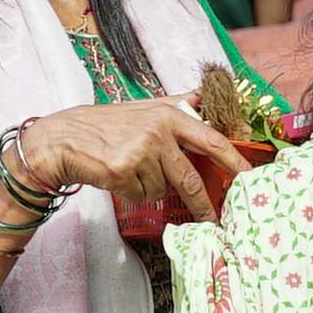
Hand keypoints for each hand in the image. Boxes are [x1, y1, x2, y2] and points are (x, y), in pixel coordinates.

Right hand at [18, 99, 245, 222]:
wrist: (62, 139)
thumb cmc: (106, 125)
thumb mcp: (145, 108)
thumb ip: (178, 103)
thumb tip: (206, 93)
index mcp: (169, 115)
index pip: (212, 140)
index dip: (235, 161)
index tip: (250, 178)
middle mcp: (158, 131)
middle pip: (191, 178)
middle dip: (203, 204)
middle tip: (213, 220)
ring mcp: (140, 151)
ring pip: (161, 189)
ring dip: (148, 187)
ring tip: (129, 169)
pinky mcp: (122, 171)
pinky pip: (140, 195)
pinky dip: (131, 192)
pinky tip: (115, 176)